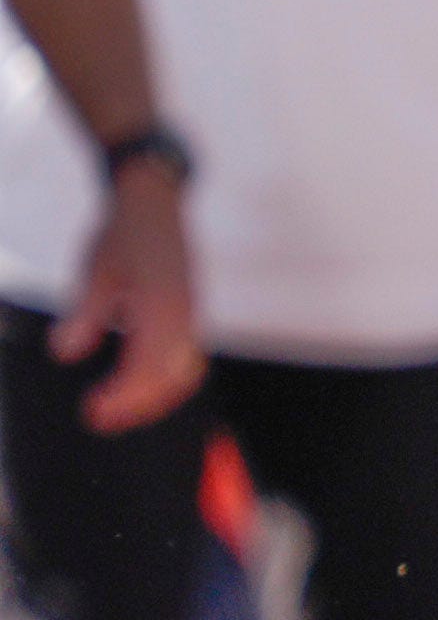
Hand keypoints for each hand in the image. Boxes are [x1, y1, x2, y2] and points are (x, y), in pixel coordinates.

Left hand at [53, 160, 200, 434]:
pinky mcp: (188, 317)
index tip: (93, 410)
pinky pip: (186, 360)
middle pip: (172, 378)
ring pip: (185, 373)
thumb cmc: (123, 231)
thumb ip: (85, 313)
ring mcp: (191, 316)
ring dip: (153, 398)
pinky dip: (164, 382)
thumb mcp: (96, 269)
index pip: (150, 365)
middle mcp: (185, 314)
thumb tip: (64, 352)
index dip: (124, 395)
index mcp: (164, 303)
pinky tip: (137, 388)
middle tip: (98, 419)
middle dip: (138, 406)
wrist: (153, 200)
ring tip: (117, 411)